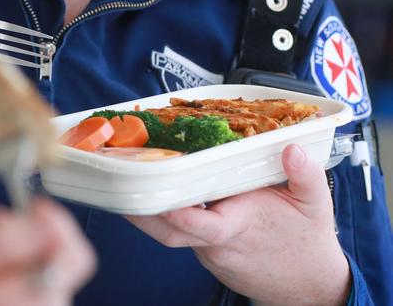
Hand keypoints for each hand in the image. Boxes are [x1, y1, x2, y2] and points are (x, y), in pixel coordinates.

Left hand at [127, 144, 350, 305]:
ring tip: (128, 174)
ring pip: (172, 231)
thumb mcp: (315, 204)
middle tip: (118, 181)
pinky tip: (160, 189)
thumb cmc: (308, 240)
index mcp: (240, 226)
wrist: (310, 285)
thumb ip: (305, 175)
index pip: (203, 225)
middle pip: (170, 231)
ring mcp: (210, 252)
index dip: (179, 213)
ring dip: (149, 209)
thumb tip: (292, 149)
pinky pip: (183, 232)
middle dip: (140, 211)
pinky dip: (170, 214)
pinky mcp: (208, 254)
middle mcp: (218, 242)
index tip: (158, 196)